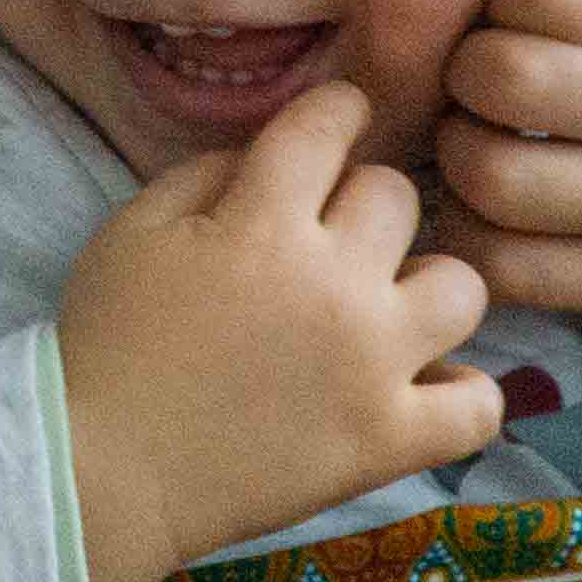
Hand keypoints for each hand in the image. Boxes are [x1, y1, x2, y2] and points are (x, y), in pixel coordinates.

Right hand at [54, 79, 507, 581]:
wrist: (103, 469)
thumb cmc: (109, 342)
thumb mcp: (132, 229)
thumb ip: (207, 173)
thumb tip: (272, 157)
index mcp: (262, 224)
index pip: (330, 124)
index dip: (336, 113)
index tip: (334, 125)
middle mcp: (334, 285)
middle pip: (396, 195)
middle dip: (361, 202)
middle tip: (328, 238)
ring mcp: (372, 367)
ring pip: (462, 286)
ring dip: (426, 285)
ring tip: (386, 307)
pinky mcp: (388, 442)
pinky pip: (477, 405)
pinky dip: (461, 393)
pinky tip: (421, 385)